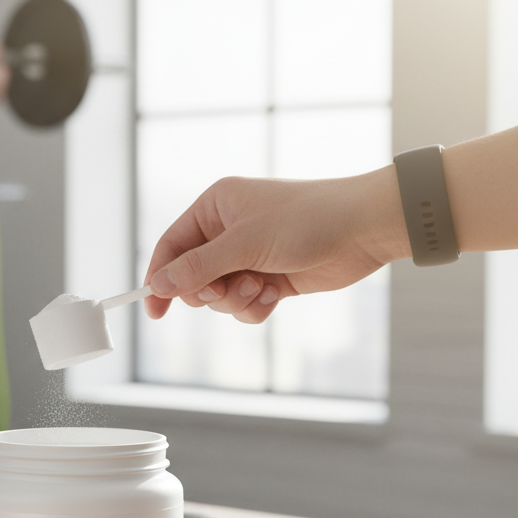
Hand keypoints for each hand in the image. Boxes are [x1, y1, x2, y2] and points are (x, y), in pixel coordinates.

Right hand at [143, 169, 409, 323]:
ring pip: (219, 296)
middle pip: (192, 277)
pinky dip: (255, 307)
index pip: (171, 246)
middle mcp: (227, 231)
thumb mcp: (244, 244)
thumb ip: (197, 267)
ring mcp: (249, 256)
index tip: (154, 310)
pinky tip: (275, 296)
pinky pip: (244, 305)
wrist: (364, 229)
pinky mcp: (269, 278)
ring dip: (236, 300)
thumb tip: (157, 285)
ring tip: (261, 288)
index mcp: (214, 208)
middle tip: (227, 288)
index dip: (159, 277)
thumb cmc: (306, 220)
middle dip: (209, 291)